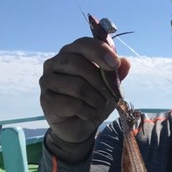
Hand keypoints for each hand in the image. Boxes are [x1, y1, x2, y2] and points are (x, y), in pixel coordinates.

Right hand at [39, 36, 130, 160]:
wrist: (79, 127)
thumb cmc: (92, 101)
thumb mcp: (109, 88)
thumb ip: (116, 75)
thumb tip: (126, 62)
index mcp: (70, 53)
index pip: (83, 44)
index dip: (100, 51)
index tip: (115, 64)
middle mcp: (54, 63)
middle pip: (78, 64)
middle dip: (100, 82)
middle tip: (110, 96)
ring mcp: (47, 81)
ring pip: (77, 86)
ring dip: (95, 99)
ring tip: (98, 106)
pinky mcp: (46, 100)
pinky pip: (72, 104)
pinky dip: (87, 112)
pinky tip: (86, 114)